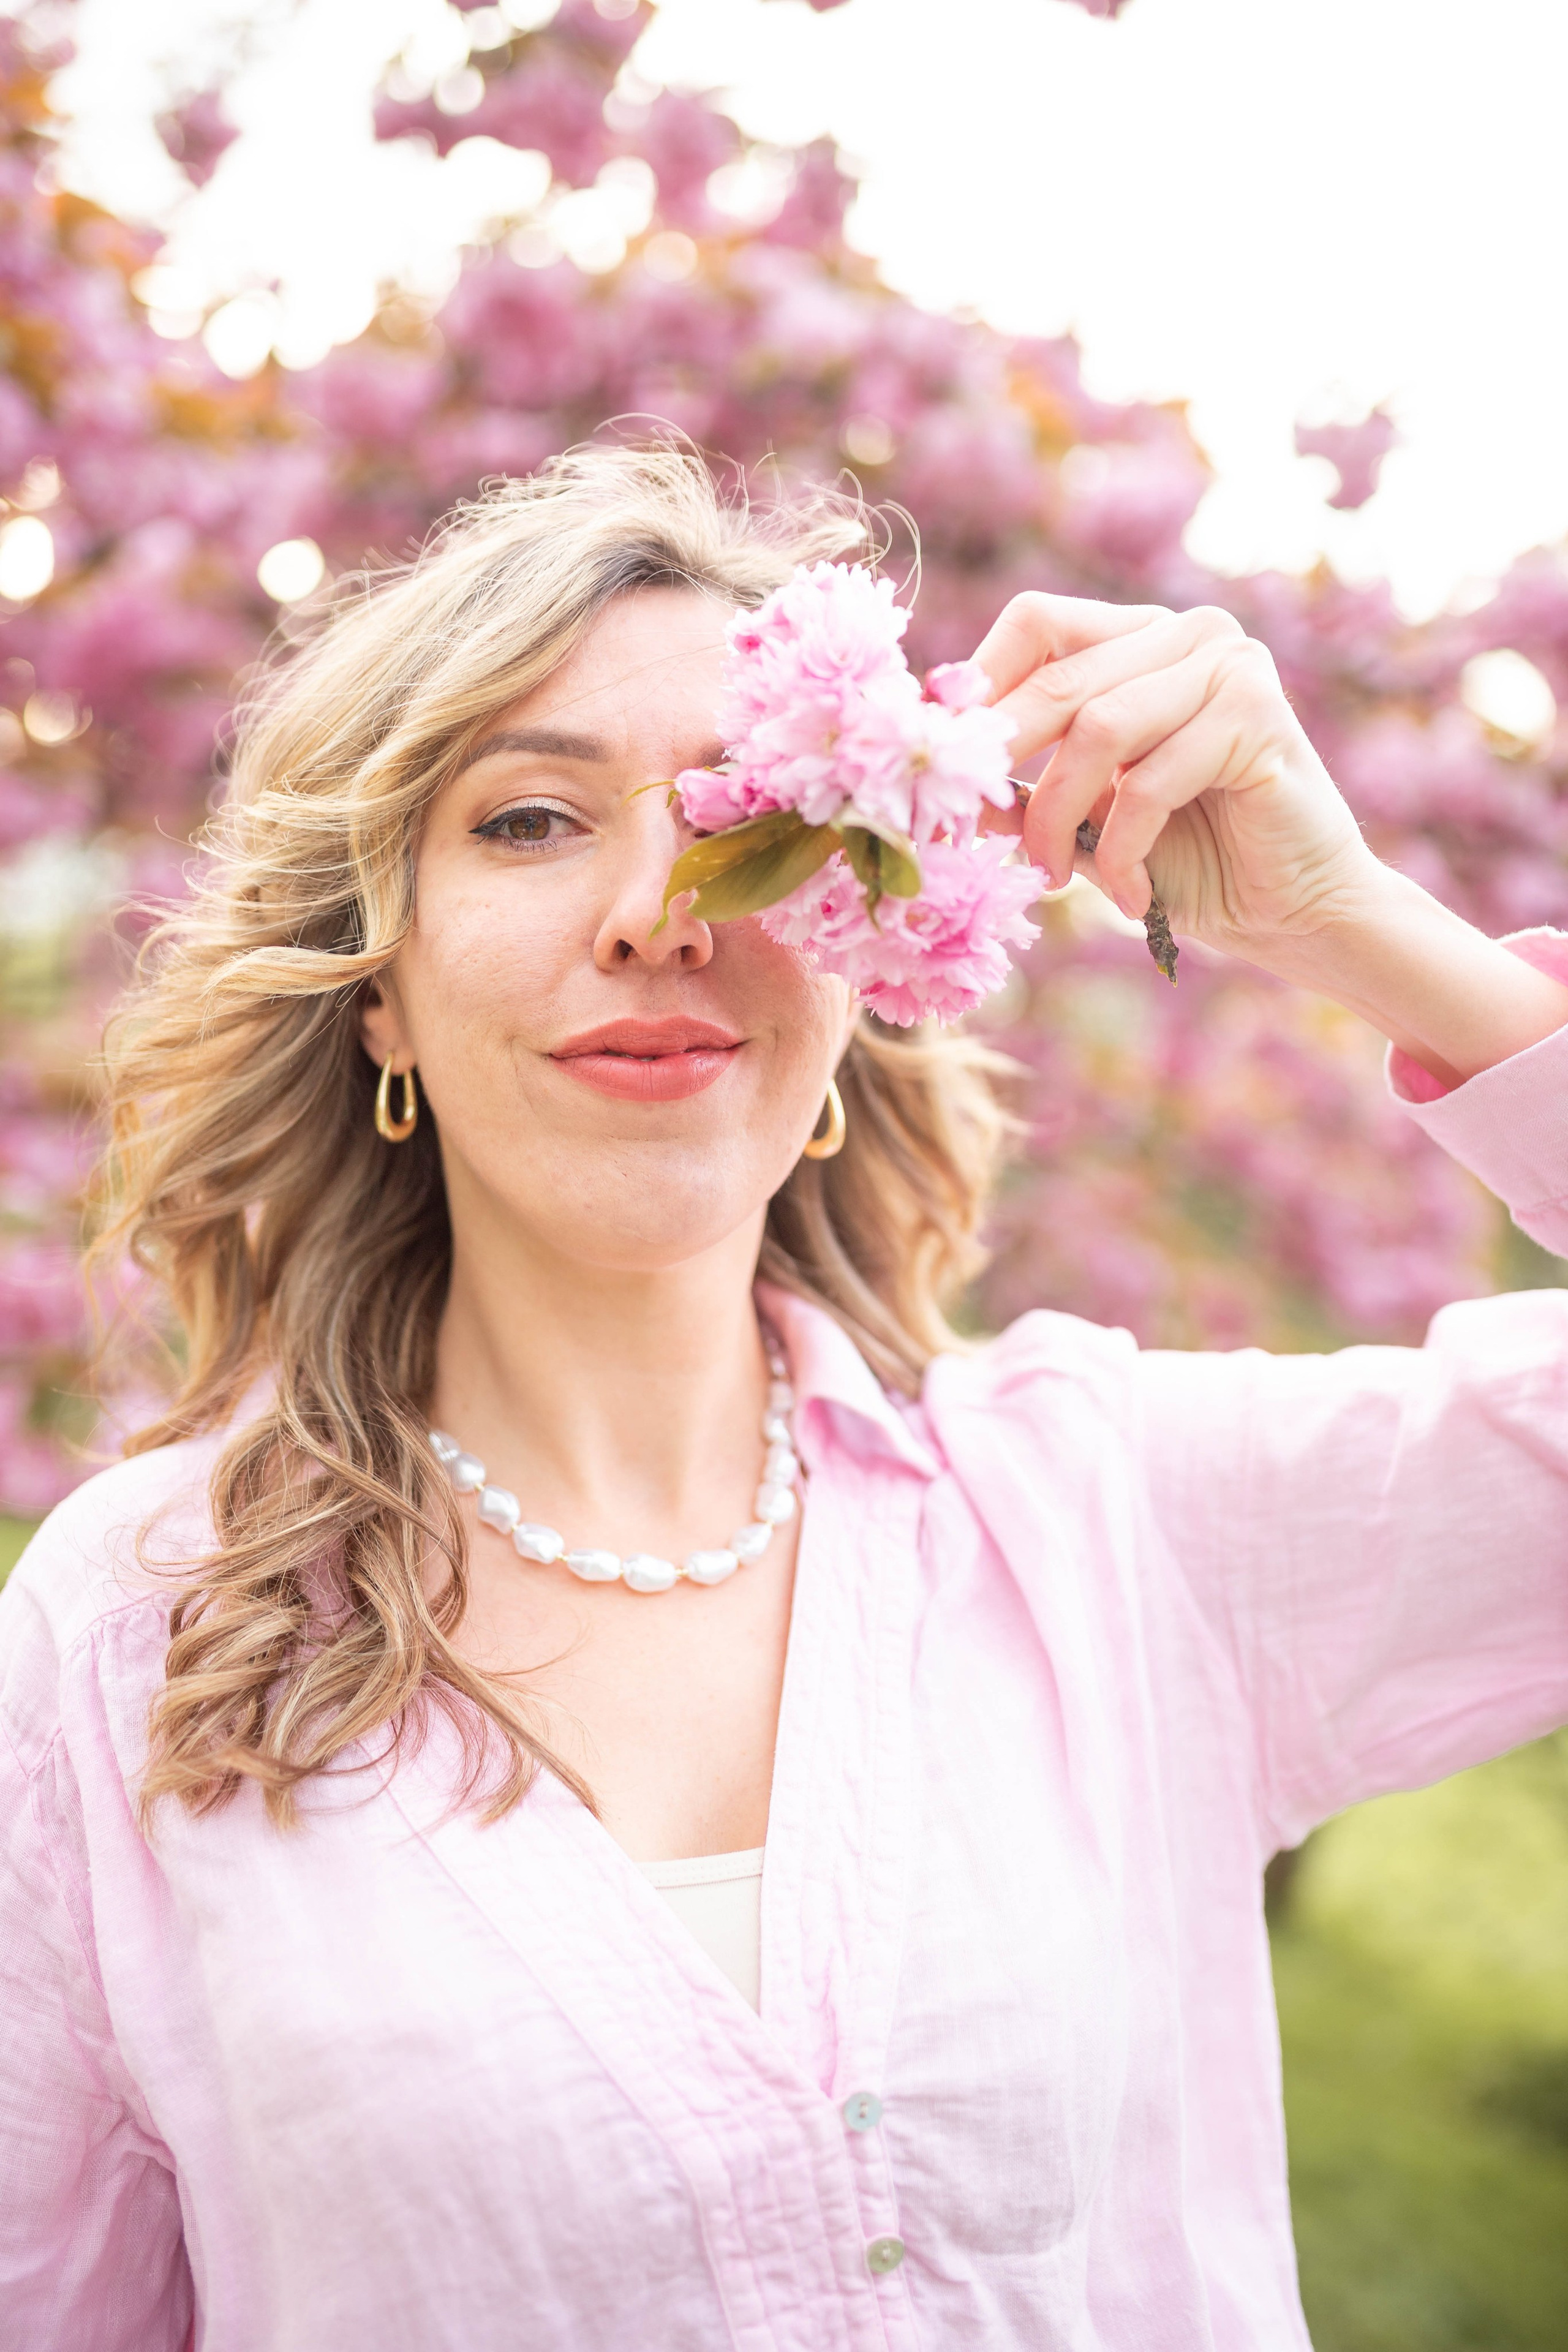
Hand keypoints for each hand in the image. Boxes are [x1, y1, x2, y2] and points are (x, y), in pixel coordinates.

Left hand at [972, 590, 1567, 1085]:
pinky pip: (1149, 780)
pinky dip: (1121, 849)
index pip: (1037, 622)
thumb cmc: (1184, 864)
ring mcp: (1230, 664)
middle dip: (1000, 764)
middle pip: (1057, 675)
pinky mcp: (1258, 715)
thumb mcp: (1081, 823)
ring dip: (1058, 815)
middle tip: (967, 828)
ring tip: (1055, 877)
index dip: (977, 684)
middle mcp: (1188, 632)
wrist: (1292, 913)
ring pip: (1096, 727)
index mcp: (1140, 638)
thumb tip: (937, 782)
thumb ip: (1021, 791)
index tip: (938, 759)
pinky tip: (1130, 895)